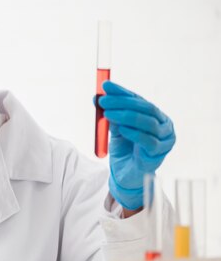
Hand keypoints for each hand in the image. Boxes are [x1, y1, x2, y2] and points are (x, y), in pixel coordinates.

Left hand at [97, 81, 175, 209]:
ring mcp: (164, 138)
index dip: (122, 92)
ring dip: (126, 116)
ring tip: (108, 113)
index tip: (105, 86)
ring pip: (148, 123)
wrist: (125, 175)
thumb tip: (96, 97)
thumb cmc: (124, 149)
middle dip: (122, 102)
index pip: (138, 98)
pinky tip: (122, 130)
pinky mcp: (159, 153)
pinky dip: (135, 134)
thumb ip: (110, 113)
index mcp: (154, 114)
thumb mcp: (115, 128)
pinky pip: (148, 141)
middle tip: (104, 100)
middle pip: (145, 108)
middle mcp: (163, 123)